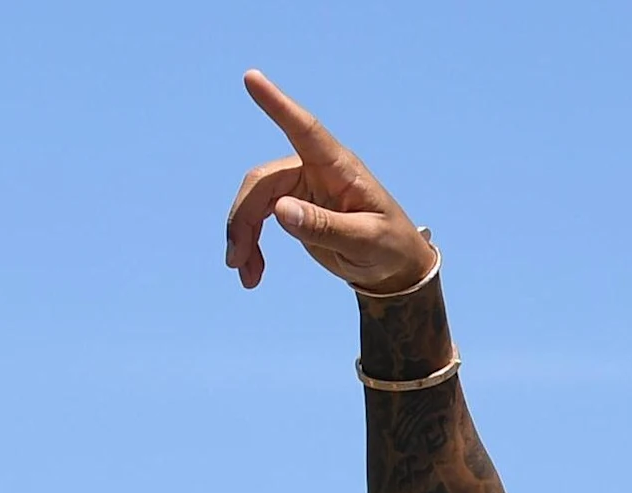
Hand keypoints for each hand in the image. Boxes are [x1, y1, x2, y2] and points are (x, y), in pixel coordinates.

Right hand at [225, 70, 436, 294]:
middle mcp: (315, 171)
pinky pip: (258, 218)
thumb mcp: (365, 240)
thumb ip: (324, 227)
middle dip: (244, 219)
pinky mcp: (293, 209)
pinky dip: (250, 244)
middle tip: (237, 260)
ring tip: (247, 275)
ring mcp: (301, 188)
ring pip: (254, 202)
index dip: (277, 104)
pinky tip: (252, 271)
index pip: (304, 129)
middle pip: (263, 182)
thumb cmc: (390, 247)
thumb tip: (280, 210)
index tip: (251, 78)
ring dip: (243, 236)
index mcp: (339, 168)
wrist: (394, 269)